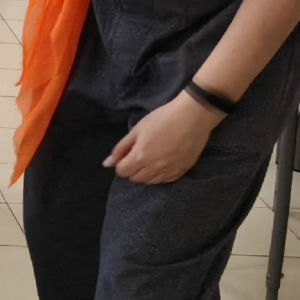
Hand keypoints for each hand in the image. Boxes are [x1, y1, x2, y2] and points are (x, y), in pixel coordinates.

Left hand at [104, 92, 224, 184]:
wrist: (192, 118)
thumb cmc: (162, 119)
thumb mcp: (137, 130)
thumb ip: (121, 148)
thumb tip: (107, 164)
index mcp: (140, 157)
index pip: (122, 172)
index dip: (121, 164)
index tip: (126, 155)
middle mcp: (154, 169)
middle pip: (135, 179)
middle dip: (132, 169)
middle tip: (138, 154)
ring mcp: (169, 172)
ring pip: (149, 182)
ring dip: (145, 174)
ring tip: (150, 158)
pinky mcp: (181, 172)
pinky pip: (164, 181)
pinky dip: (159, 175)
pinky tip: (162, 163)